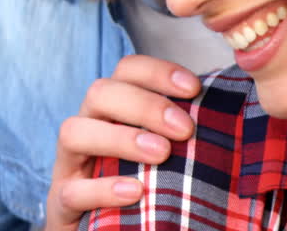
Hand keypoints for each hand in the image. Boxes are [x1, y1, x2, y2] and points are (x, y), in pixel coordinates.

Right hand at [43, 55, 200, 230]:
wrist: (105, 227)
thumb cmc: (141, 183)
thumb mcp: (159, 152)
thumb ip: (179, 132)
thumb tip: (224, 114)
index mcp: (111, 109)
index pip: (125, 71)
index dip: (157, 71)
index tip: (193, 88)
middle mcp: (87, 126)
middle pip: (99, 92)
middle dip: (144, 105)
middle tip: (184, 130)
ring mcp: (69, 164)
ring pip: (73, 131)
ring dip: (120, 138)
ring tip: (160, 154)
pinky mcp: (62, 201)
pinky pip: (72, 190)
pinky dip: (103, 188)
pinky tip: (135, 191)